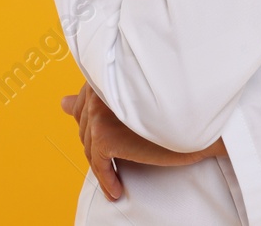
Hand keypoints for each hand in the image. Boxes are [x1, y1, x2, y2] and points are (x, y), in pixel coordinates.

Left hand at [60, 82, 221, 200]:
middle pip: (84, 124)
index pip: (84, 101)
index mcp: (103, 71)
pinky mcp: (104, 135)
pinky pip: (98, 163)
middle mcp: (96, 87)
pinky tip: (116, 188)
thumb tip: (61, 103)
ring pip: (89, 143)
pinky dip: (106, 178)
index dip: (91, 121)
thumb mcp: (127, 98)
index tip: (100, 134)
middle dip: (97, 141)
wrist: (199, 118)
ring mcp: (98, 110)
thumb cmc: (174, 103)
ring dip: (102, 162)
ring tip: (116, 174)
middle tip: (114, 155)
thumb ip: (92, 100)